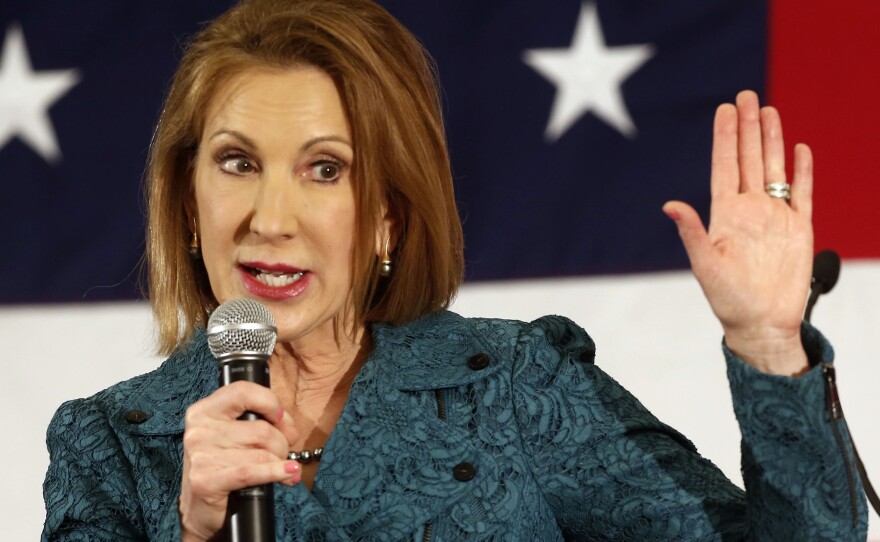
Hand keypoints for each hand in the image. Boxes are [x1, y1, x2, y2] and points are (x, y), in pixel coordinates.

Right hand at [179, 381, 299, 541]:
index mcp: (205, 411)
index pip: (243, 391)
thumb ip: (259, 422)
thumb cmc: (222, 467)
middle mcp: (199, 430)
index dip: (269, 402)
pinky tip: (288, 474)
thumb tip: (289, 429)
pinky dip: (277, 472)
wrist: (199, 509)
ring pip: (261, 452)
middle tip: (283, 453)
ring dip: (280, 462)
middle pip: (261, 429)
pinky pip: (253, 471)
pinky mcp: (206, 480)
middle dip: (281, 443)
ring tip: (282, 469)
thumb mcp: (235, 436)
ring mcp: (201, 456)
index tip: (279, 417)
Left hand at [663, 90, 812, 375]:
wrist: (763, 324)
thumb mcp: (706, 266)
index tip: (724, 109)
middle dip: (748, 128)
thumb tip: (670, 205)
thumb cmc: (729, 300)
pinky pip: (802, 193)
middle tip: (746, 96)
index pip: (724, 166)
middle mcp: (749, 210)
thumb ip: (692, 233)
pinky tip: (800, 150)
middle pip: (748, 159)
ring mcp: (775, 217)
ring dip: (772, 141)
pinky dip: (802, 172)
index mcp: (725, 215)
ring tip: (770, 111)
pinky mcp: (799, 229)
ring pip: (773, 169)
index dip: (725, 138)